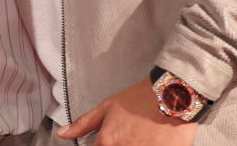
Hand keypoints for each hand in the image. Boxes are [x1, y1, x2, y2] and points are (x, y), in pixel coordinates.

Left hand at [56, 80, 195, 144]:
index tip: (111, 140)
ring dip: (134, 145)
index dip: (101, 145)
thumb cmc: (142, 98)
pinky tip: (152, 139)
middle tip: (130, 133)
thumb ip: (84, 124)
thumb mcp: (108, 107)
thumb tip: (62, 133)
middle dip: (119, 144)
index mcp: (107, 141)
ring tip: (142, 135)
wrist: (174, 95)